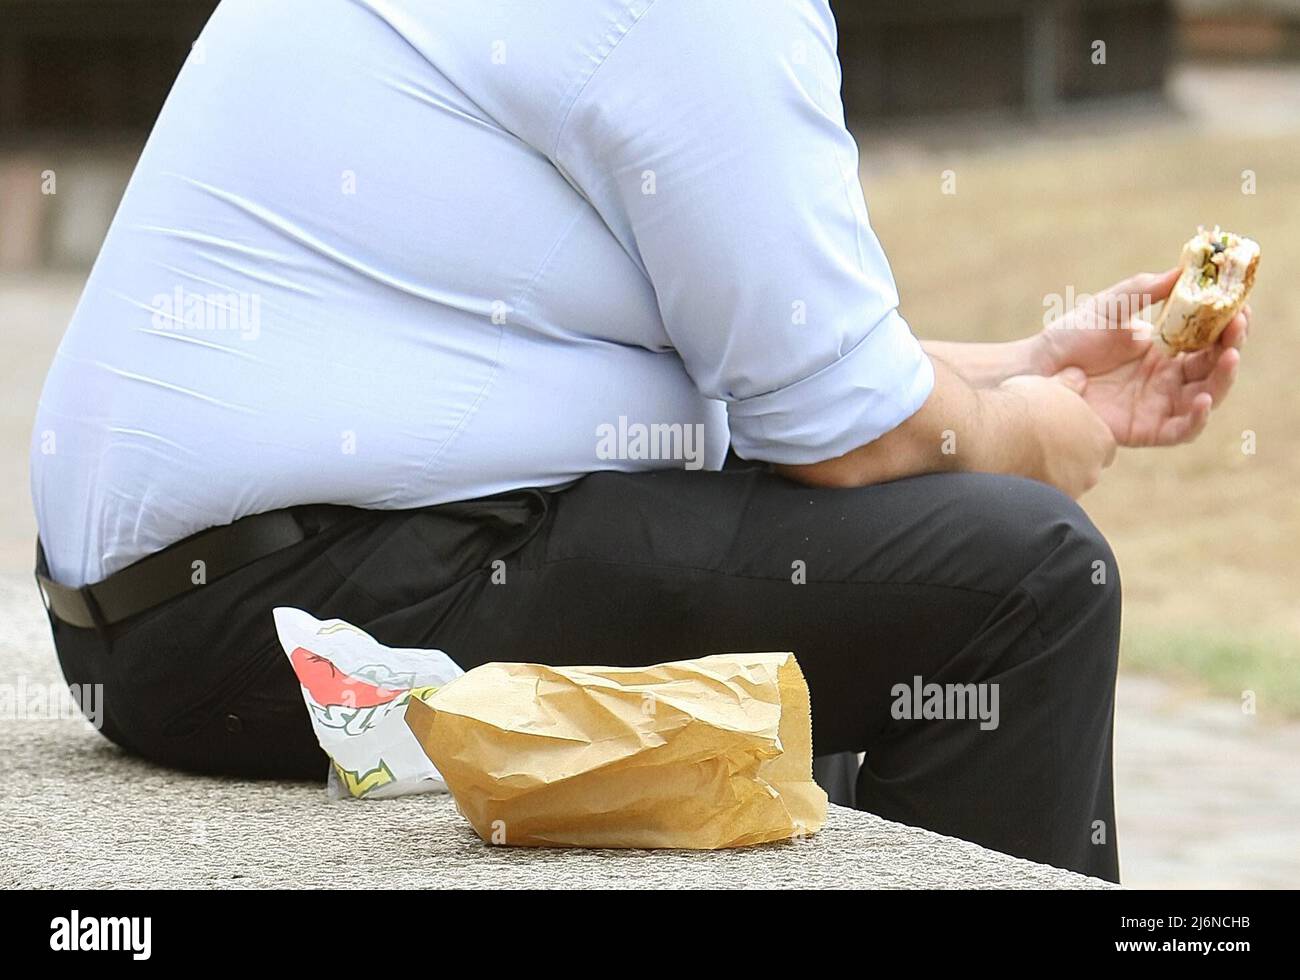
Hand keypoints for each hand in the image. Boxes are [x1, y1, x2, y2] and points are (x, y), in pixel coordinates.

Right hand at [1000, 370, 1116, 497]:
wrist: (988, 435)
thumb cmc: (1020, 407)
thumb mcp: (1049, 385)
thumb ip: (1069, 385)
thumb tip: (1077, 376)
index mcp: (1101, 440)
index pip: (1102, 447)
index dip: (1082, 440)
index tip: (1061, 433)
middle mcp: (1091, 471)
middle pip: (1084, 469)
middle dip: (1067, 461)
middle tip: (1039, 446)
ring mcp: (1068, 492)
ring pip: (1063, 486)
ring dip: (1048, 477)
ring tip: (1020, 459)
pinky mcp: (1043, 507)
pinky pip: (1041, 501)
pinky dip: (1030, 489)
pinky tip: (1010, 474)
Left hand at [1032, 268, 1249, 446]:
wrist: (1036, 369)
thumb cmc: (1071, 337)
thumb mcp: (1110, 306)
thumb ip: (1144, 289)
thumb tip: (1183, 269)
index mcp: (1165, 349)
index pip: (1209, 338)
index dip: (1228, 325)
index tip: (1240, 306)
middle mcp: (1168, 378)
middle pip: (1213, 366)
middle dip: (1231, 346)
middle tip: (1236, 327)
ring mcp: (1158, 404)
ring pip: (1206, 397)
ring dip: (1223, 379)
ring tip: (1228, 356)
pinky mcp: (1144, 429)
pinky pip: (1180, 430)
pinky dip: (1196, 419)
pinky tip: (1202, 400)